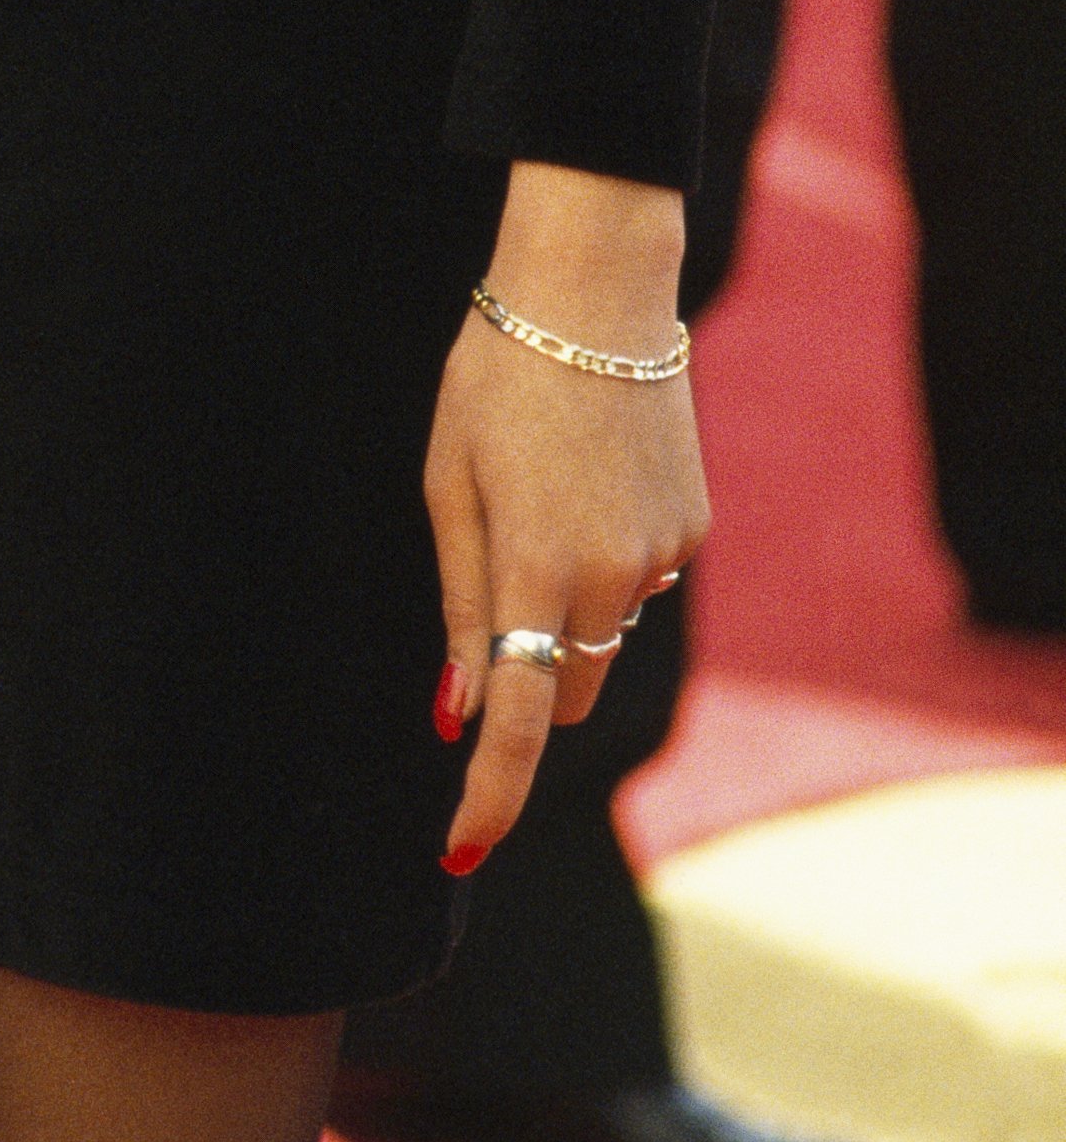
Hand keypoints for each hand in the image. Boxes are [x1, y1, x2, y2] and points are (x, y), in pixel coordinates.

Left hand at [423, 165, 708, 872]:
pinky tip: (587, 474)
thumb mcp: (448, 485)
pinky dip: (606, 557)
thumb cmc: (495, 381)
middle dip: (529, 682)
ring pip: (603, 631)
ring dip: (565, 601)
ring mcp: (662, 557)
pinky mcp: (693, 529)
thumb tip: (454, 713)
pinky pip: (637, 577)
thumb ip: (458, 605)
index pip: (518, 719)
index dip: (490, 793)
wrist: (595, 293)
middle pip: (567, 688)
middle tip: (490, 588)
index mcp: (533, 569)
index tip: (460, 848)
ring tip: (538, 486)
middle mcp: (609, 579)